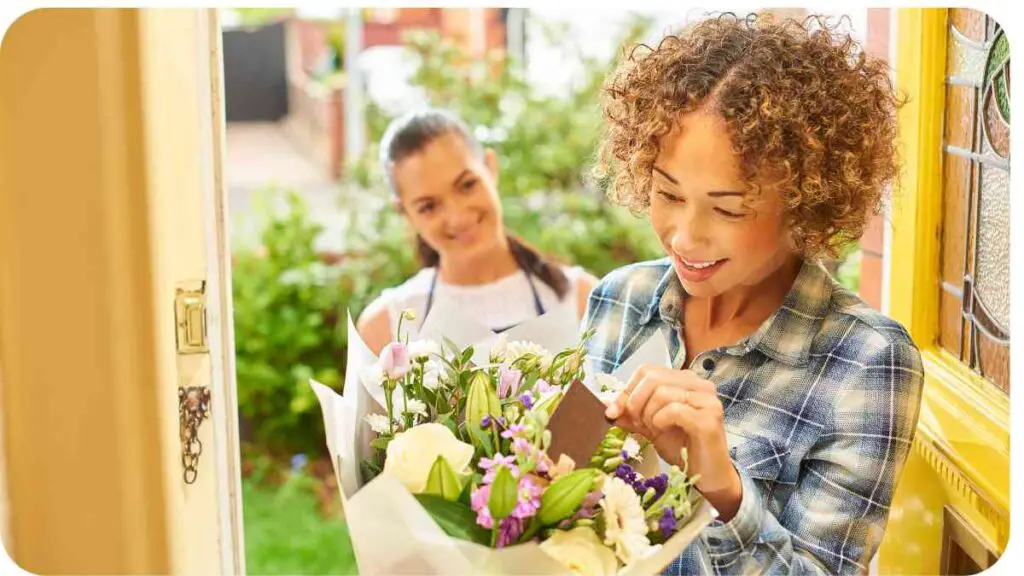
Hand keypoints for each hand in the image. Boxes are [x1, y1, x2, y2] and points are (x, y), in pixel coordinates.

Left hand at [605, 365, 742, 519]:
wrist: (706, 475)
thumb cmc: (681, 447)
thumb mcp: (648, 426)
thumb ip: (629, 413)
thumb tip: (603, 402)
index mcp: (684, 380)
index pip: (646, 370)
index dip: (626, 390)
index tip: (615, 412)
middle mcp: (699, 384)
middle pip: (652, 377)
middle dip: (635, 402)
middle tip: (638, 423)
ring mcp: (706, 399)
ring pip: (662, 392)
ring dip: (648, 414)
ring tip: (654, 429)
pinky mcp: (709, 418)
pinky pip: (673, 409)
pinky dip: (660, 421)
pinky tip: (664, 431)